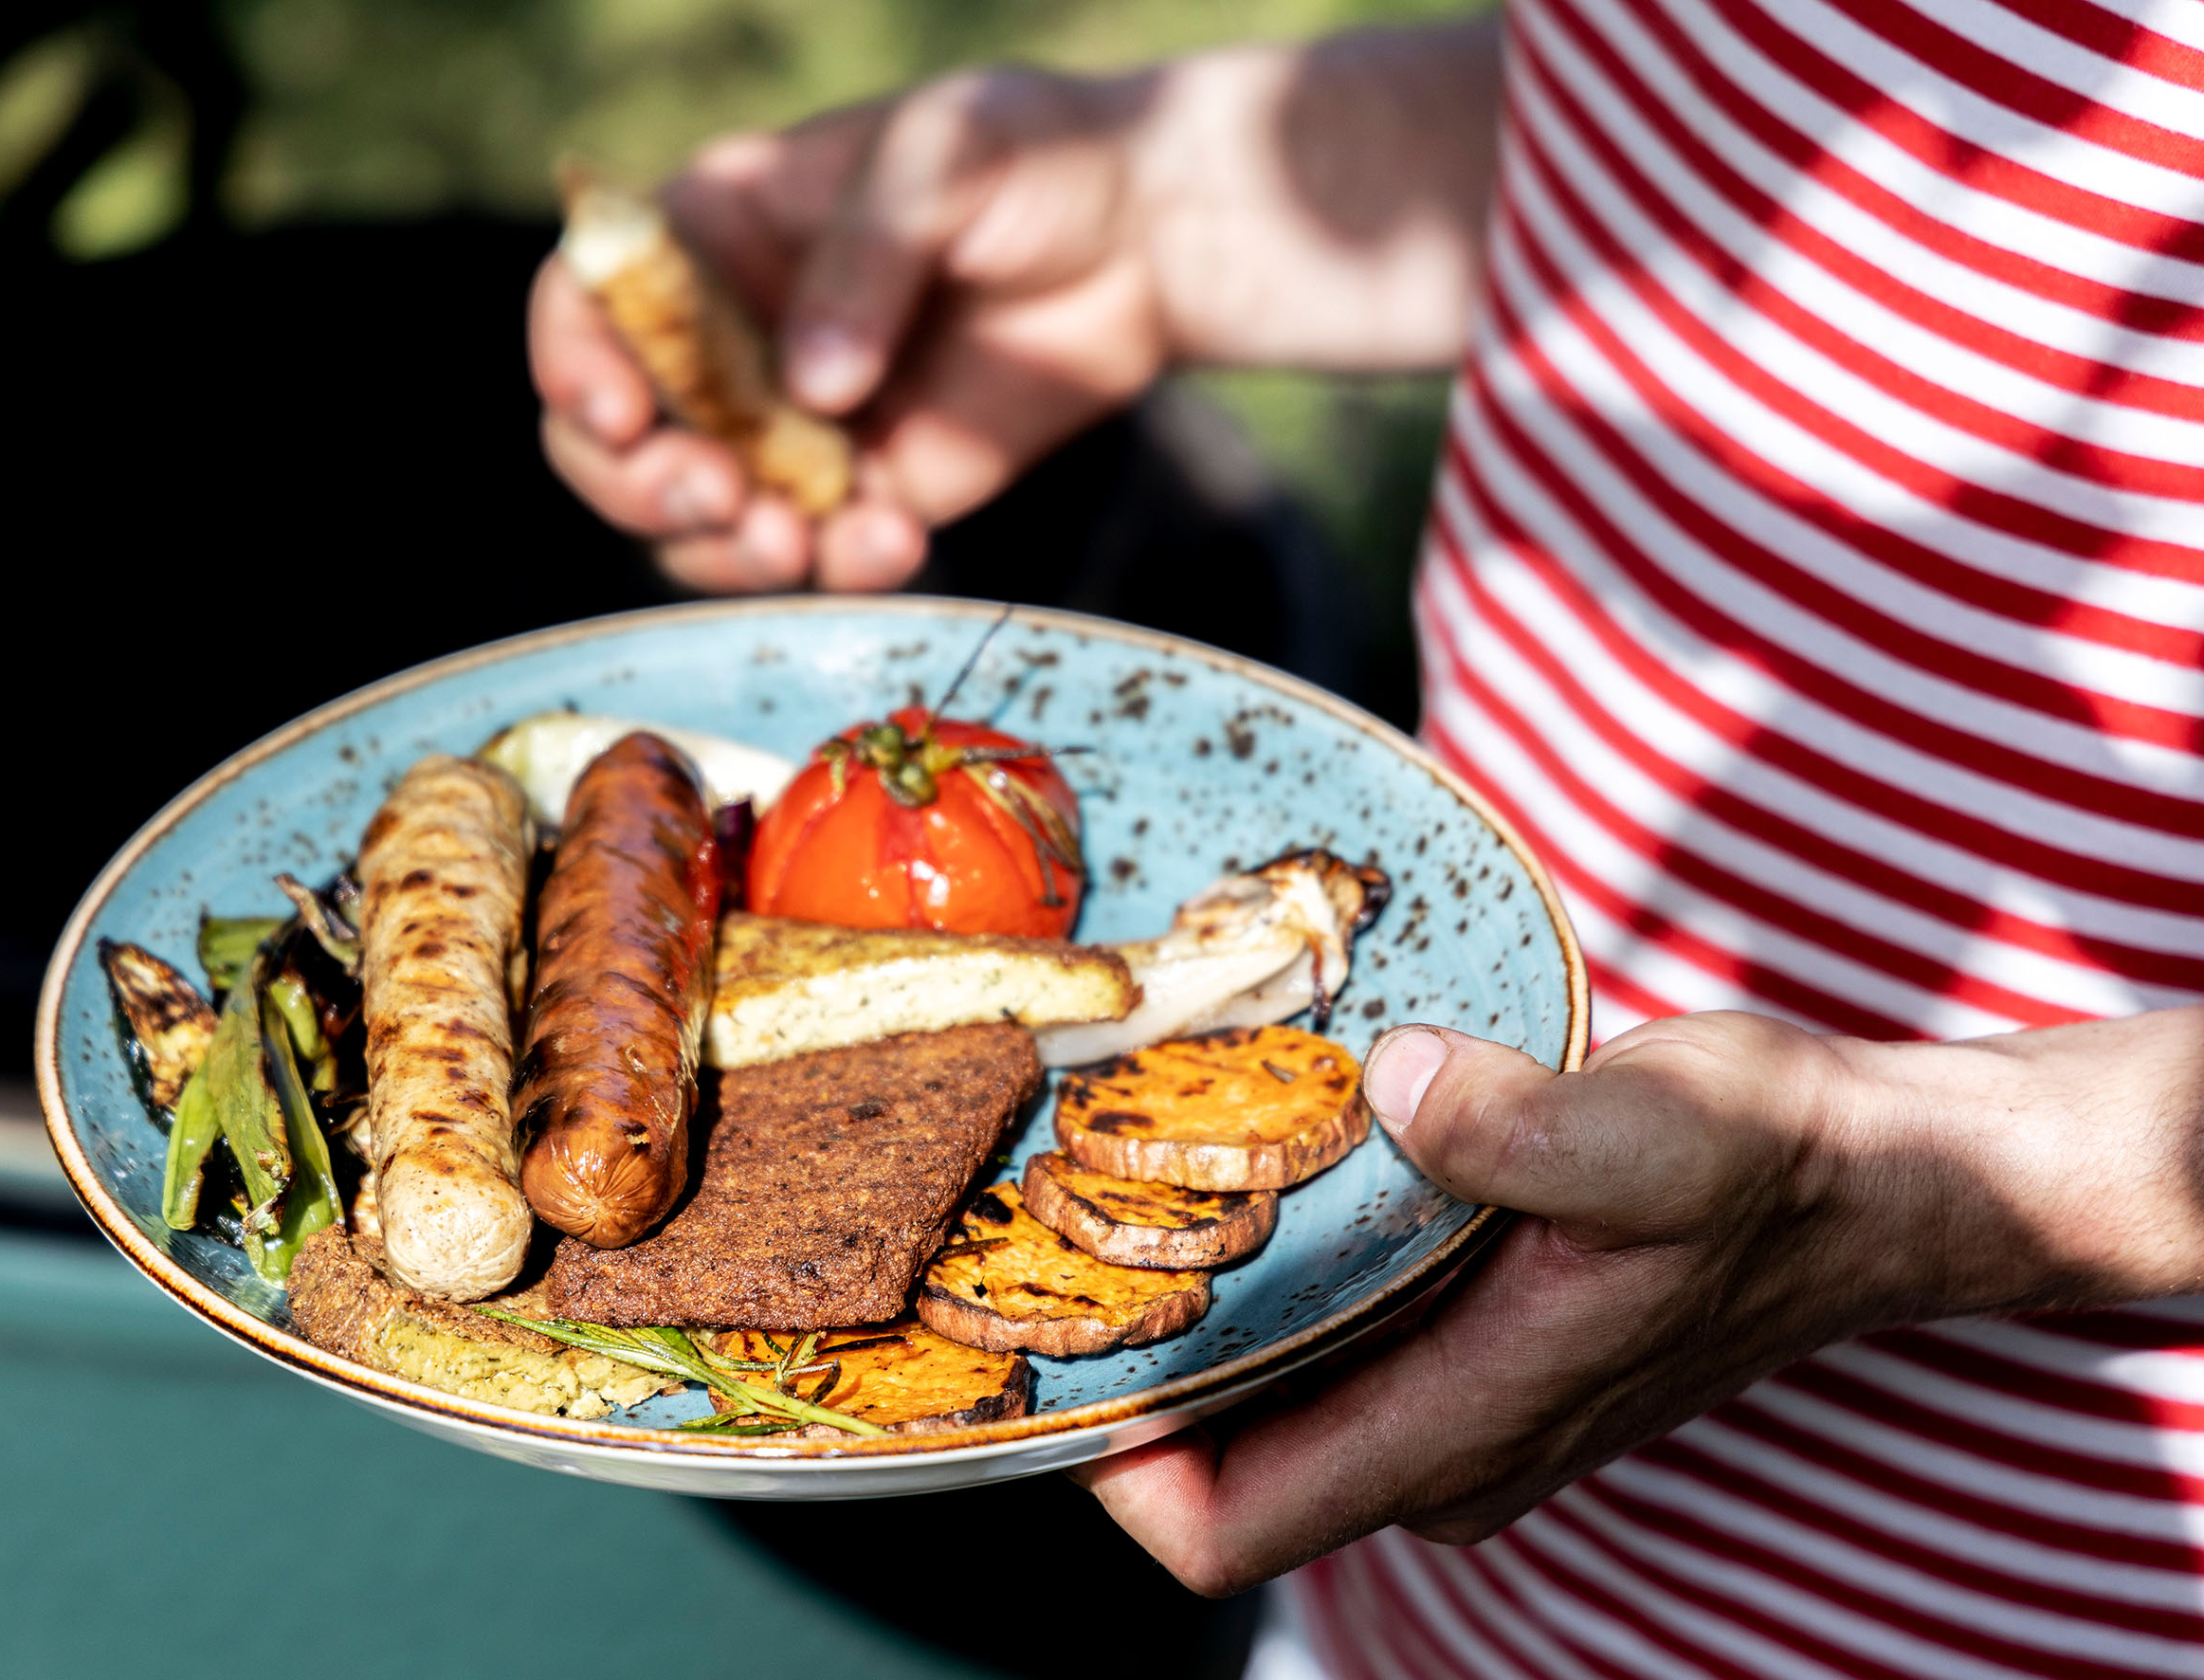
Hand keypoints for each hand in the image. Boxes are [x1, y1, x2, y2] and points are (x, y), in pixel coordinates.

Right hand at [530, 68, 1166, 592]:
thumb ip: (867, 259)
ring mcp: (791, 428)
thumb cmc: (1029, 158)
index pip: (588, 302)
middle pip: (614, 441)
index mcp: (711, 236)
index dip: (575, 363)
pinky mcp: (867, 493)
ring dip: (725, 550)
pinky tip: (896, 542)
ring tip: (794, 541)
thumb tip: (812, 389)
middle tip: (717, 495)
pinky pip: (818, 555)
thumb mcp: (945, 159)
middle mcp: (728, 340)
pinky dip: (838, 567)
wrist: (1147, 240)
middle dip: (641, 484)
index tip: (619, 414)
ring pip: (698, 523)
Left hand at [1074, 1006, 2203, 1594]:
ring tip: (1098, 1197)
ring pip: (1264, 1409)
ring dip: (1183, 1328)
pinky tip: (1229, 1183)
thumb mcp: (1664, 1125)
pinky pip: (1320, 1355)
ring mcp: (1456, 1405)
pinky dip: (1258, 1294)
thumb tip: (1395, 1082)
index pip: (1225, 1527)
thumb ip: (1527, 1124)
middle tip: (1033, 1238)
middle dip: (1115, 1377)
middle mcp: (1443, 1445)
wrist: (1881, 1180)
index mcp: (1463, 1427)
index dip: (1105, 1468)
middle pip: (1216, 1469)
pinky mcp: (1470, 1349)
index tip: (1033, 1348)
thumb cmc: (1779, 1166)